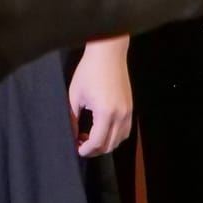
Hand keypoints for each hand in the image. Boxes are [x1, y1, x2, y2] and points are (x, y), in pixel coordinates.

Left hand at [69, 40, 132, 157]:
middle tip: (81, 143)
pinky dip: (115, 136)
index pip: (97, 142)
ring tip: (91, 137)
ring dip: (105, 143)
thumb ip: (73, 118)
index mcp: (105, 112)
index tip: (77, 148)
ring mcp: (128, 112)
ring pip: (119, 140)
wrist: (108, 53)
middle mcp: (120, 115)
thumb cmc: (89, 70)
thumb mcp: (75, 95)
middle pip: (109, 145)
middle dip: (94, 149)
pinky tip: (103, 129)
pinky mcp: (130, 107)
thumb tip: (72, 134)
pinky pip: (125, 130)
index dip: (85, 149)